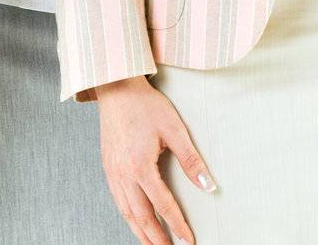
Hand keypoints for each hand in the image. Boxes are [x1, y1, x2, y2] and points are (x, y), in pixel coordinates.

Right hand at [96, 75, 215, 244]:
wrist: (117, 89)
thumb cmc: (146, 106)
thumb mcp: (174, 129)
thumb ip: (191, 160)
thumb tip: (209, 186)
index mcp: (140, 166)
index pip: (163, 205)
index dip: (178, 225)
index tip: (189, 241)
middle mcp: (123, 175)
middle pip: (141, 217)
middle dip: (157, 239)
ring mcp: (113, 173)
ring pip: (127, 213)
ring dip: (141, 233)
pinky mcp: (108, 168)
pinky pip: (118, 202)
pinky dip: (129, 217)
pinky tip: (137, 222)